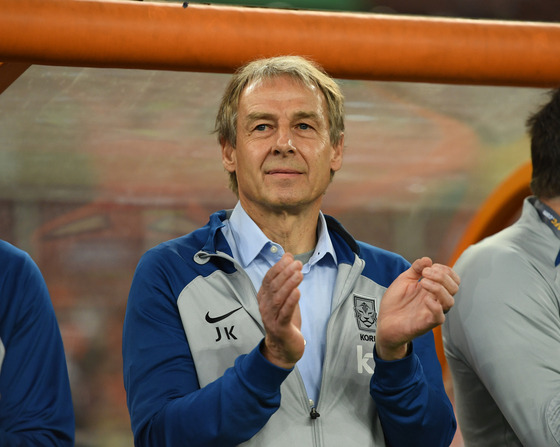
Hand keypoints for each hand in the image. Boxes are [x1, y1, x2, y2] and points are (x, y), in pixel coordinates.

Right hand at [258, 253, 304, 368]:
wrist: (284, 348)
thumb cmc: (285, 319)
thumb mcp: (286, 296)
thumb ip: (286, 278)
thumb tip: (288, 256)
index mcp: (264, 297)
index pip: (268, 278)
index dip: (278, 267)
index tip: (289, 258)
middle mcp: (265, 306)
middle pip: (273, 286)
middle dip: (285, 273)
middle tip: (298, 264)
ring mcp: (271, 318)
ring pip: (278, 298)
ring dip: (288, 284)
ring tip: (299, 274)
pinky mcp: (280, 328)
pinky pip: (285, 313)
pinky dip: (291, 302)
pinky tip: (298, 292)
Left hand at [375, 257, 459, 360]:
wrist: (384, 321)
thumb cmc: (395, 302)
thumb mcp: (404, 279)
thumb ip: (416, 269)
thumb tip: (427, 259)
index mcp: (433, 289)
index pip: (452, 278)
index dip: (444, 269)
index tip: (428, 267)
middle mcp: (436, 300)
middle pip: (454, 287)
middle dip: (442, 276)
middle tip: (425, 273)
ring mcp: (432, 312)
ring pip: (450, 301)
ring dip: (438, 288)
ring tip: (422, 282)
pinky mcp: (426, 323)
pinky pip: (439, 317)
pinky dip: (435, 306)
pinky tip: (425, 299)